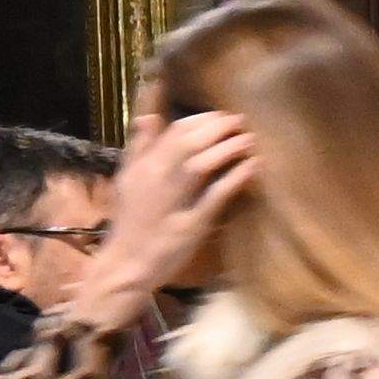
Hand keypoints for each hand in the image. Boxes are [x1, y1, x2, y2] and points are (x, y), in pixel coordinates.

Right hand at [80, 108, 259, 321]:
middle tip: (241, 123)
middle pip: (190, 141)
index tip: (221, 117)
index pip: (175, 130)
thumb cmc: (130, 220)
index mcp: (143, 165)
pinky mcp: (191, 223)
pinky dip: (235, 177)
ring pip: (201, 163)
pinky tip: (252, 166)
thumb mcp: (127, 179)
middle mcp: (157, 177)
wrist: (125, 262)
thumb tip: (148, 116)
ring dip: (229, 147)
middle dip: (220, 127)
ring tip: (249, 139)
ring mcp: (174, 200)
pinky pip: (216, 195)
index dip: (203, 120)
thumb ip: (139, 147)